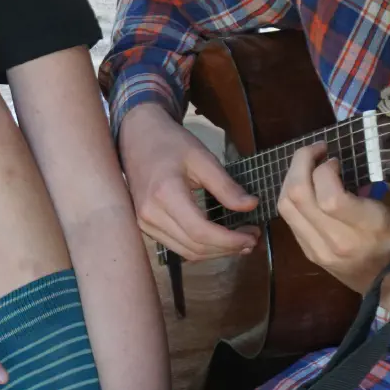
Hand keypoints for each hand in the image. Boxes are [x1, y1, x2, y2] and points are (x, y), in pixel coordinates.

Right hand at [118, 102, 259, 260]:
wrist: (137, 137)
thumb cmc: (170, 142)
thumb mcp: (202, 157)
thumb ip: (225, 185)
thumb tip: (251, 206)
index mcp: (166, 194)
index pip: (200, 231)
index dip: (229, 240)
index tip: (252, 236)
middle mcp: (151, 215)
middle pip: (195, 247)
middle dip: (227, 248)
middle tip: (252, 238)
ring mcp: (145, 223)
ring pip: (187, 252)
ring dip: (216, 252)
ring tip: (240, 242)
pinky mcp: (146, 226)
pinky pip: (177, 246)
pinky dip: (201, 248)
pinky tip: (219, 240)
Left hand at [276, 145, 389, 309]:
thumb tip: (377, 149)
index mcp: (366, 230)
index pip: (328, 196)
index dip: (324, 169)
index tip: (336, 159)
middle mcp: (336, 242)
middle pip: (297, 196)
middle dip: (301, 163)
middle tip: (317, 150)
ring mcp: (319, 250)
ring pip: (286, 207)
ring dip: (292, 177)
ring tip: (310, 165)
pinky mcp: (311, 254)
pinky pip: (290, 219)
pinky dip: (294, 196)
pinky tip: (310, 186)